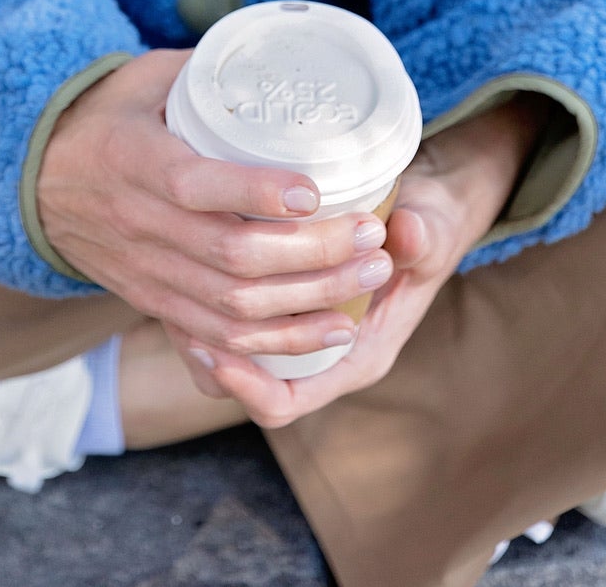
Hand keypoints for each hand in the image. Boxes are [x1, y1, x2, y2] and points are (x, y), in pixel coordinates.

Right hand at [37, 52, 397, 363]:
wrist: (39, 181)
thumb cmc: (107, 116)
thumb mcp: (144, 78)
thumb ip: (204, 72)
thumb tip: (278, 57)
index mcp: (137, 160)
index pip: (197, 185)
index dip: (256, 192)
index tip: (316, 190)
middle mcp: (143, 224)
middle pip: (232, 256)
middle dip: (312, 254)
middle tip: (372, 235)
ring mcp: (150, 272)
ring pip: (234, 307)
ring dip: (309, 302)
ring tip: (369, 278)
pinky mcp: (157, 303)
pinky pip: (220, 339)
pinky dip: (279, 343)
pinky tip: (331, 330)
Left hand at [180, 96, 545, 428]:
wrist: (426, 204)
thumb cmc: (428, 222)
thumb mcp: (433, 227)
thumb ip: (423, 234)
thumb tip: (407, 233)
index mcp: (357, 356)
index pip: (286, 401)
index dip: (247, 387)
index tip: (218, 351)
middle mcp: (323, 352)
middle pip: (248, 384)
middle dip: (210, 357)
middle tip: (176, 314)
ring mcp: (301, 328)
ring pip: (235, 354)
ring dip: (203, 330)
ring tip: (172, 291)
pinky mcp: (285, 298)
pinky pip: (235, 320)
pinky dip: (209, 305)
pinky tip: (186, 268)